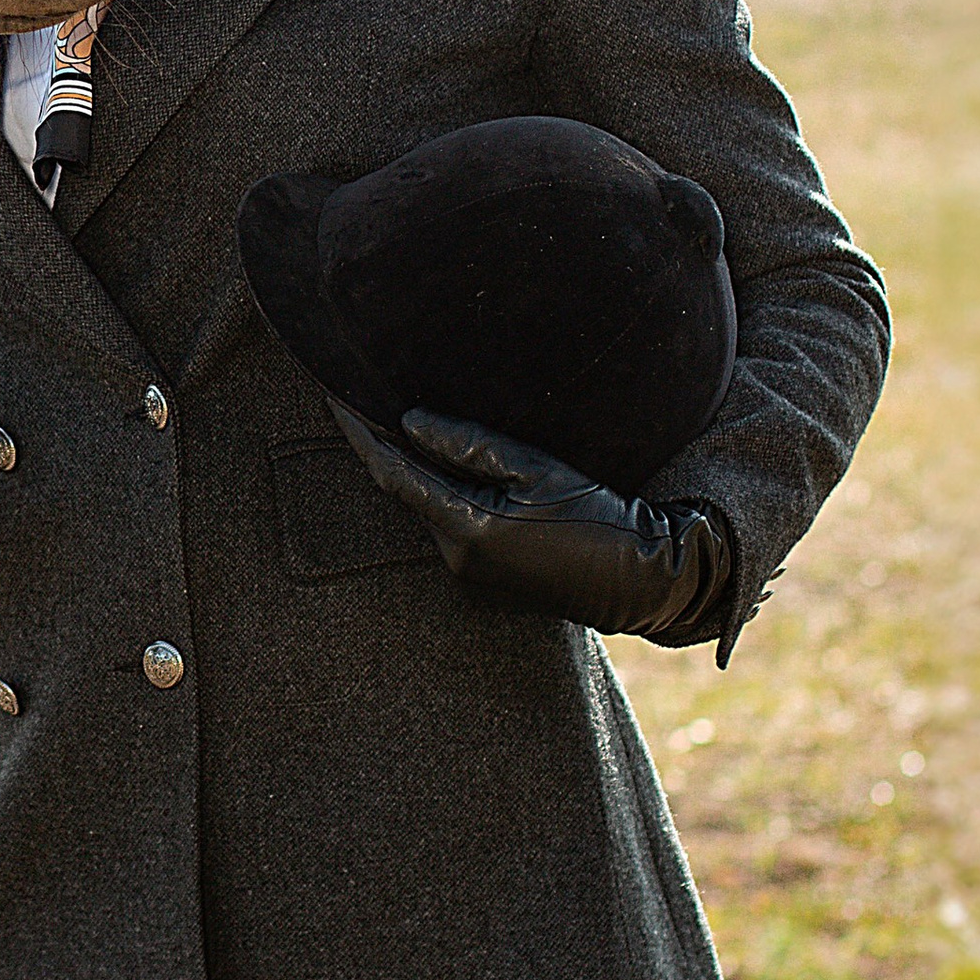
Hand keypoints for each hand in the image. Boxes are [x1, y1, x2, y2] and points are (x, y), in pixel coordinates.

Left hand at [332, 402, 737, 645]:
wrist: (644, 578)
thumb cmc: (599, 516)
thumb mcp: (537, 468)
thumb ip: (471, 444)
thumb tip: (411, 422)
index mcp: (467, 528)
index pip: (394, 474)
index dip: (360, 435)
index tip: (335, 399)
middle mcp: (457, 558)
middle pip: (405, 492)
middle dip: (384, 448)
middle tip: (364, 398)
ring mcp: (470, 575)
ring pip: (426, 509)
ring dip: (414, 471)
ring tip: (399, 423)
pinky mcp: (485, 580)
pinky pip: (448, 526)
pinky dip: (439, 493)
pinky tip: (445, 465)